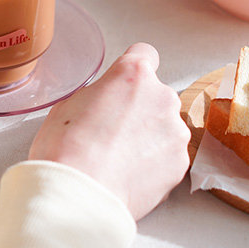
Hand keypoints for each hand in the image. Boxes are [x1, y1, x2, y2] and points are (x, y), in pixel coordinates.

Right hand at [28, 42, 189, 220]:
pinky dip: (155, 161)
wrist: (78, 194)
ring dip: (149, 134)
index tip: (126, 82)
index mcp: (132, 74)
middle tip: (113, 127)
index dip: (132, 68)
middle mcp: (161, 96)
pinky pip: (169, 153)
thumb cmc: (67, 147)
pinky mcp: (181, 164)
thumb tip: (104, 103)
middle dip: (139, 106)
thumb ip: (97, 94)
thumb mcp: (70, 103)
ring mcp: (175, 131)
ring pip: (164, 124)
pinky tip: (130, 171)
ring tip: (120, 155)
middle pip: (155, 93)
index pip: (144, 53)